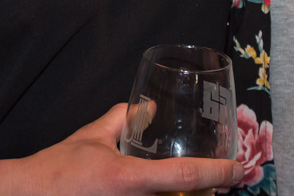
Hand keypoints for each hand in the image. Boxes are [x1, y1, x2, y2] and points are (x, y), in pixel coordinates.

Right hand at [10, 104, 243, 195]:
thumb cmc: (55, 171)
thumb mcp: (91, 139)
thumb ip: (121, 119)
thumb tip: (147, 107)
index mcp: (129, 181)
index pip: (185, 176)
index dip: (217, 172)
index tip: (237, 168)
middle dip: (206, 194)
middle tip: (219, 181)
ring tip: (199, 187)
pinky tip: (164, 192)